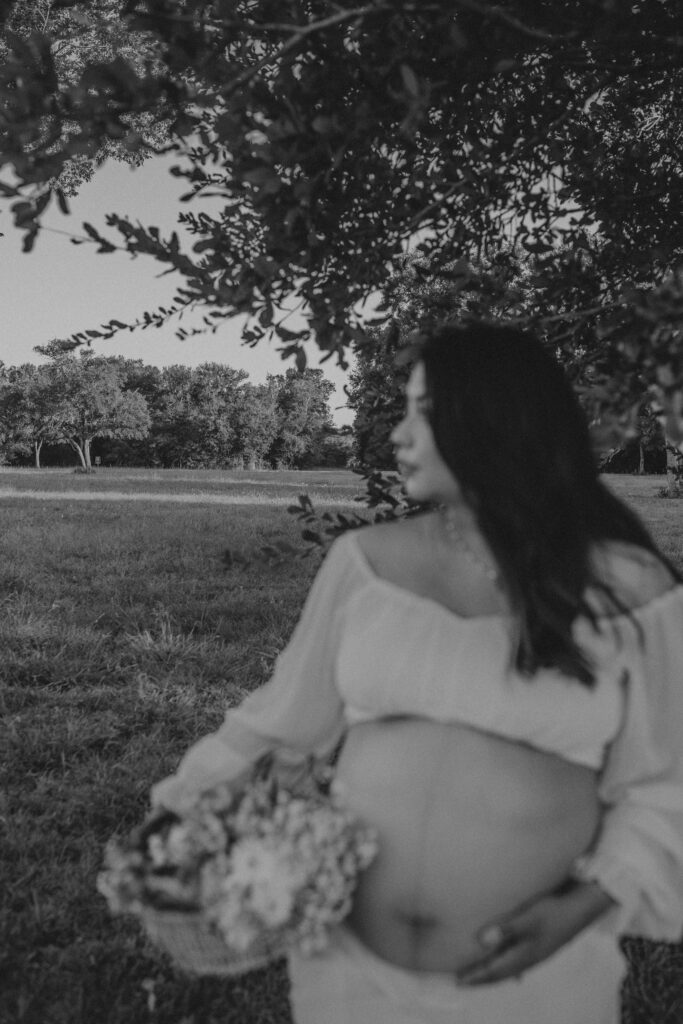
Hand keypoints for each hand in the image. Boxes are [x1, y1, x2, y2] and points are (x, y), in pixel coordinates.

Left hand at [455, 880, 615, 986]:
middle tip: (463, 980)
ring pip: (509, 967)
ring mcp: (536, 953)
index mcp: (524, 956)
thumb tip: (481, 940)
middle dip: (482, 978)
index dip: (476, 976)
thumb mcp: (529, 917)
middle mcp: (529, 959)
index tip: (458, 981)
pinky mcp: (540, 944)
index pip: (495, 971)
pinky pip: (516, 960)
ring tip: (479, 970)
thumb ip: (506, 928)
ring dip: (493, 970)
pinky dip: (505, 961)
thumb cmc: (554, 912)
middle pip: (501, 973)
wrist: (582, 908)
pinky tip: (504, 956)